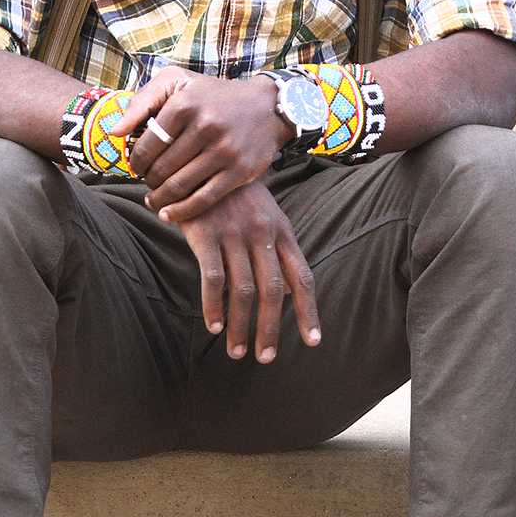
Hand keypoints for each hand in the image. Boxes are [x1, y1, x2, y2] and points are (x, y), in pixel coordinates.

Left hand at [112, 68, 291, 220]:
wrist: (266, 107)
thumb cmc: (213, 95)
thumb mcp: (177, 82)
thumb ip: (142, 101)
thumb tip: (115, 132)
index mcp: (185, 104)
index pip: (146, 145)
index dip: (135, 161)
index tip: (137, 166)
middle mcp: (206, 125)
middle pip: (161, 168)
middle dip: (148, 180)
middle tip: (147, 181)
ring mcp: (225, 150)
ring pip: (179, 186)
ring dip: (159, 198)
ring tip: (154, 198)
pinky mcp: (240, 171)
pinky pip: (203, 199)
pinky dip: (181, 211)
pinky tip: (168, 213)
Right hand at [179, 181, 320, 362]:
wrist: (202, 158)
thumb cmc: (235, 195)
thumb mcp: (266, 216)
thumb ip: (277, 250)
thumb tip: (289, 291)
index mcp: (282, 231)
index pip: (302, 277)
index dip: (309, 311)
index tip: (313, 342)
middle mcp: (263, 234)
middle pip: (275, 290)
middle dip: (272, 328)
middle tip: (266, 358)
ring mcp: (235, 233)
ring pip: (245, 290)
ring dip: (242, 325)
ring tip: (237, 351)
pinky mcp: (206, 233)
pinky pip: (213, 278)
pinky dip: (214, 305)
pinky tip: (212, 325)